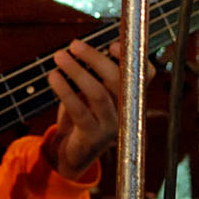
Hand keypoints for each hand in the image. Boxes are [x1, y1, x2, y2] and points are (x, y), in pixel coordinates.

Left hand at [48, 39, 123, 176]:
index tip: (111, 44)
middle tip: (74, 44)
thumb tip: (84, 45)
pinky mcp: (92, 137)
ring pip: (98, 93)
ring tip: (59, 56)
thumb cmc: (84, 114)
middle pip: (118, 79)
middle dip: (95, 58)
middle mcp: (126, 112)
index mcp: (131, 97)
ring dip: (77, 71)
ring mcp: (110, 126)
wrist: (72, 153)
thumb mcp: (95, 92)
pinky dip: (65, 90)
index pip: (145, 74)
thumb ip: (97, 73)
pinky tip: (53, 76)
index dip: (132, 57)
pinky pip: (79, 110)